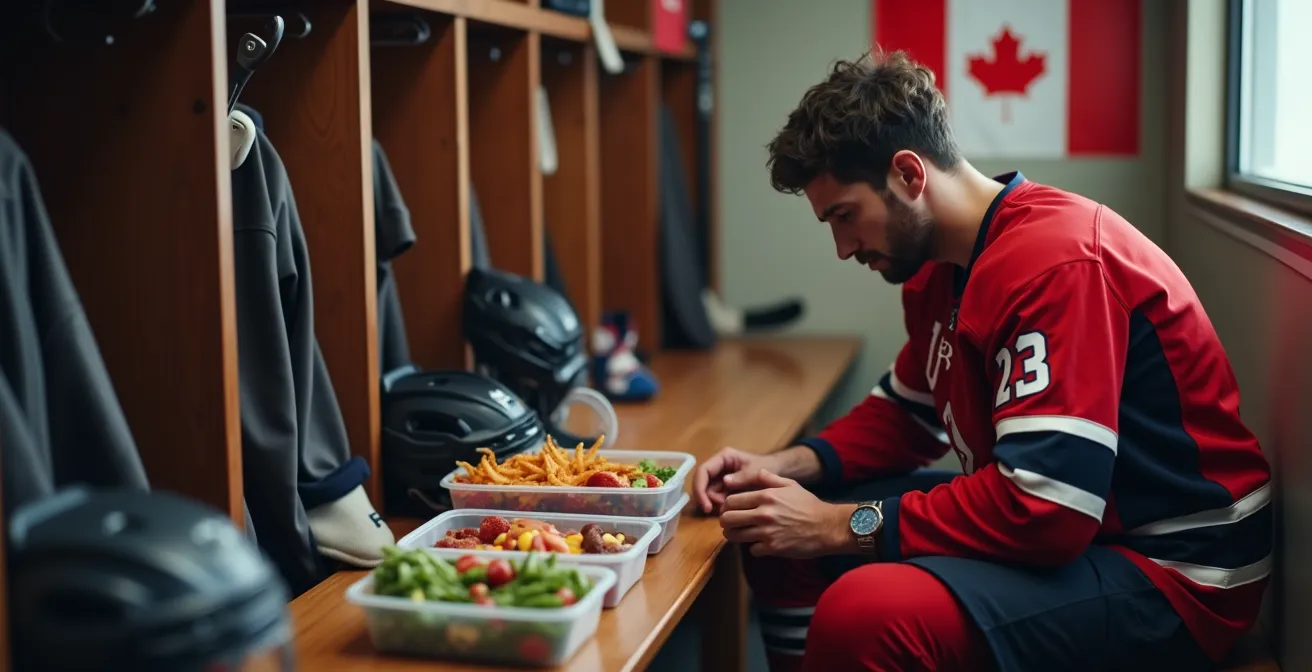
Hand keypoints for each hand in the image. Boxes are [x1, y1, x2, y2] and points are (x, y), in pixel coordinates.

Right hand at [692, 447, 772, 513]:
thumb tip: (725, 482)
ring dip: (715, 503)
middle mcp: (718, 466)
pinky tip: (731, 509)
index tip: (706, 506)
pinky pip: (716, 497)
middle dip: (708, 498)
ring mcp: (720, 477)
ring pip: (708, 493)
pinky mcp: (724, 487)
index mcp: (723, 458)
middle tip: (721, 509)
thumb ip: (742, 477)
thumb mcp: (756, 472)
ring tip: (730, 508)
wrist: (778, 473)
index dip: (699, 488)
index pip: (702, 471)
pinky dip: (720, 505)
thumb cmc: (768, 468)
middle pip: (702, 483)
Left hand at [719, 469, 854, 558]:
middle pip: (728, 518)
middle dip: (725, 521)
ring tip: (739, 534)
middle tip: (729, 523)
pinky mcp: (773, 548)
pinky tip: (760, 544)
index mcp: (766, 496)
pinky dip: (754, 548)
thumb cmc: (809, 505)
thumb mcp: (790, 485)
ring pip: (735, 536)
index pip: (731, 501)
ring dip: (734, 535)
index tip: (729, 510)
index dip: (726, 506)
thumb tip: (755, 472)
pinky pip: (752, 550)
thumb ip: (769, 478)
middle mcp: (764, 514)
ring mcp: (767, 532)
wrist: (828, 526)